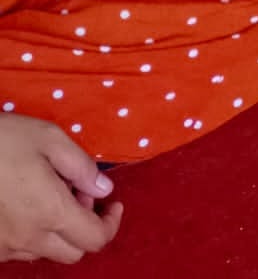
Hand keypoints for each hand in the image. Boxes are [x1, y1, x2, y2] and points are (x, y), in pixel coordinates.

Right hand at [0, 115, 122, 263]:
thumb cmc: (1, 139)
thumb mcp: (48, 138)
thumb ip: (81, 166)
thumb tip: (103, 189)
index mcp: (51, 212)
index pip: (95, 239)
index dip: (111, 223)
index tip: (113, 203)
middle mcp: (30, 239)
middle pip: (73, 252)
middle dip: (85, 226)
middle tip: (78, 192)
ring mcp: (6, 247)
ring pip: (46, 252)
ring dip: (58, 230)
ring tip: (49, 192)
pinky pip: (20, 250)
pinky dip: (32, 232)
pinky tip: (24, 202)